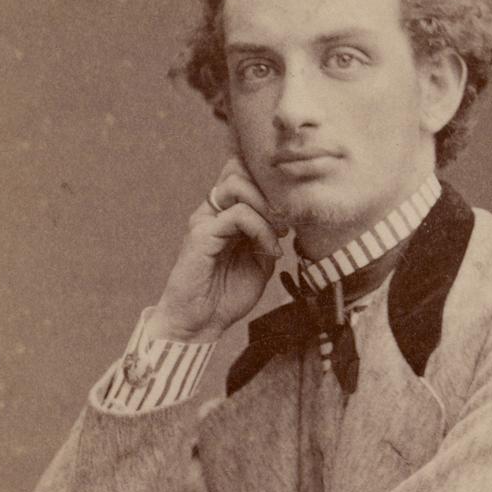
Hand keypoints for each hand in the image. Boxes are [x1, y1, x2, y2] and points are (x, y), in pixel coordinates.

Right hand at [149, 158, 288, 341]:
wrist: (201, 322)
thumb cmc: (226, 295)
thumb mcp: (259, 262)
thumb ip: (268, 236)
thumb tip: (285, 217)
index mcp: (225, 214)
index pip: (242, 173)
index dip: (268, 181)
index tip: (290, 212)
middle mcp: (212, 211)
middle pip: (239, 169)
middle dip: (271, 190)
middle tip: (287, 221)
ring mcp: (205, 220)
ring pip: (237, 184)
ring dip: (266, 206)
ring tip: (280, 233)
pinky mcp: (201, 234)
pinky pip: (237, 215)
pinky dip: (261, 229)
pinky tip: (269, 249)